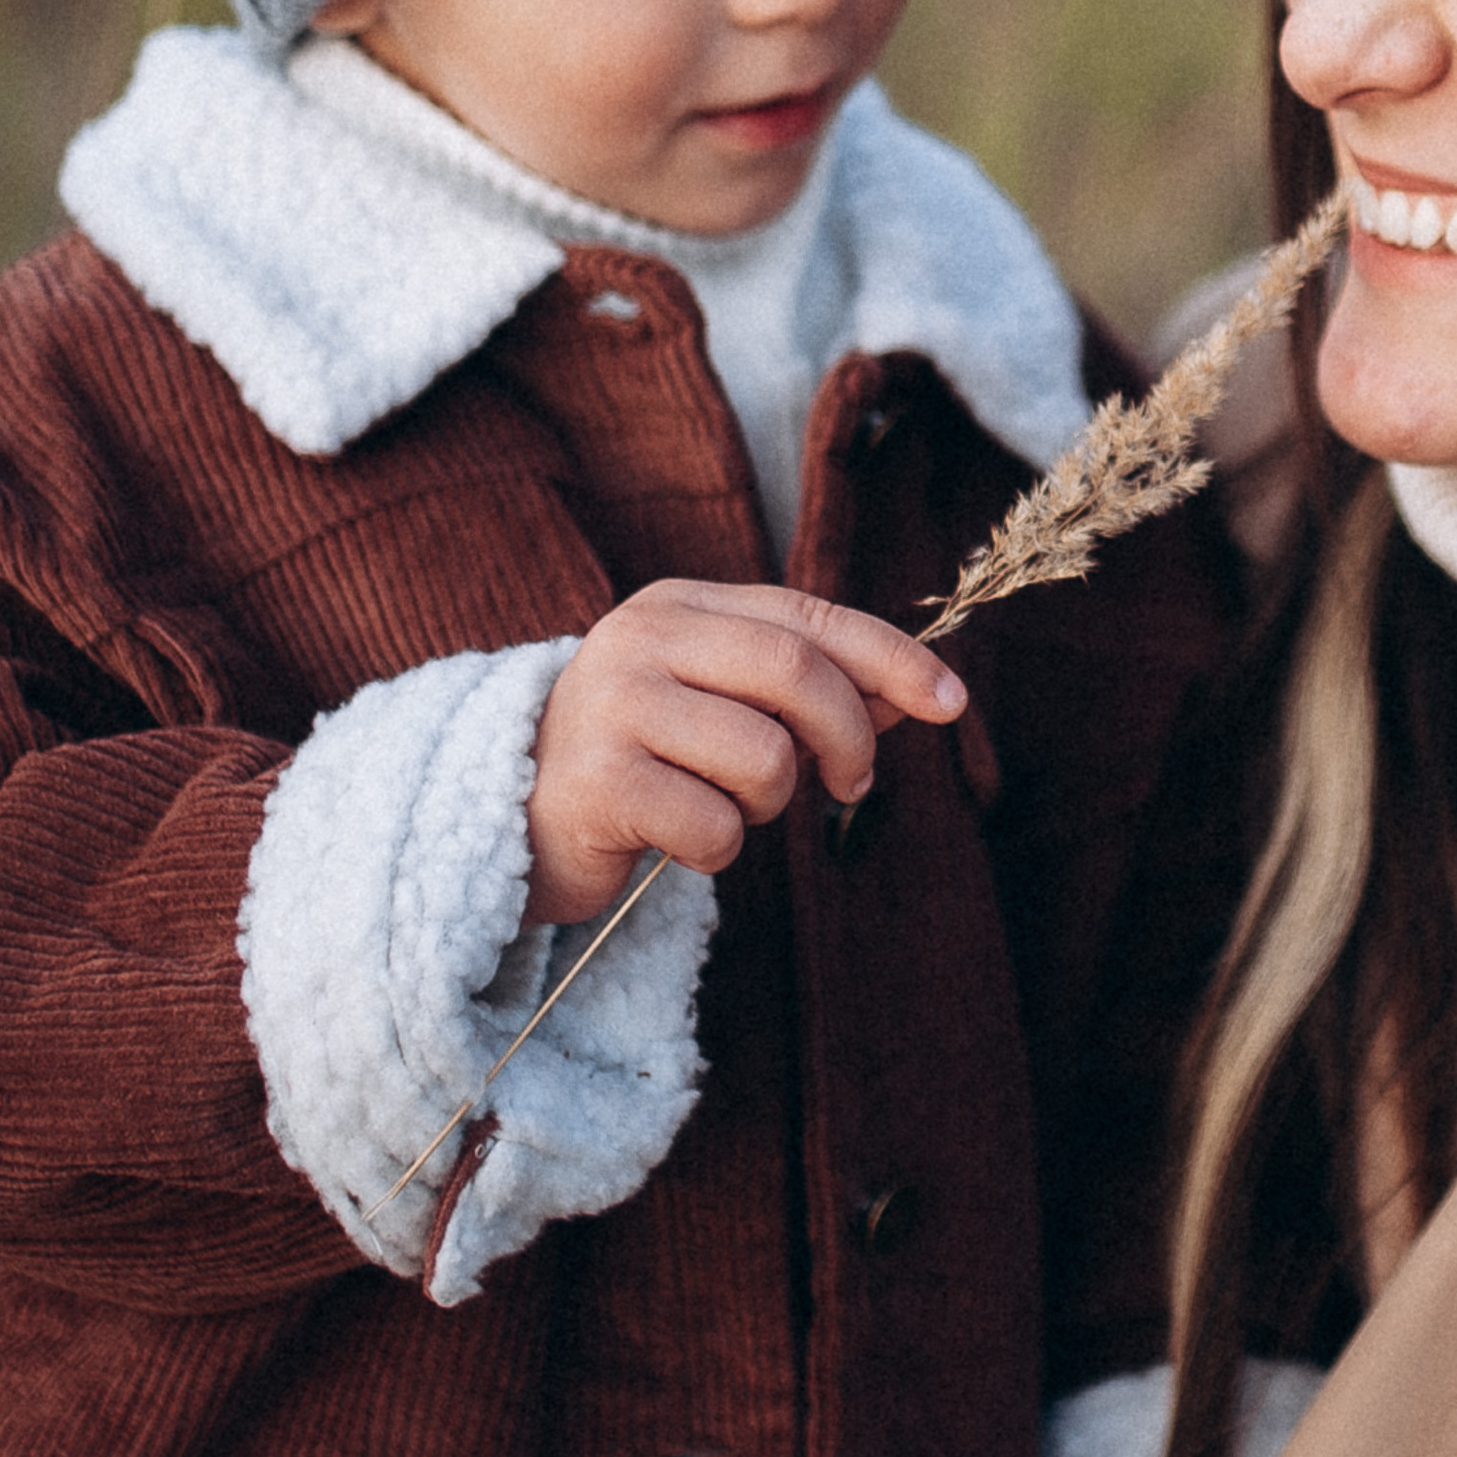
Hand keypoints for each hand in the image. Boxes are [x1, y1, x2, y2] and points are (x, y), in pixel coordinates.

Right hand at [526, 582, 967, 923]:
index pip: (810, 616)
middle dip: (848, 738)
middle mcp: (642, 638)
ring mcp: (614, 705)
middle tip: (850, 785)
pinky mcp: (598, 782)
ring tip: (724, 807)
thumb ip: (806, 692)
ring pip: (764, 757)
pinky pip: (714, 826)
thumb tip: (913, 692)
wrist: (504, 814)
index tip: (951, 701)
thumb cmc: (636, 759)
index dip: (892, 657)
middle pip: (798, 673)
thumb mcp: (720, 706)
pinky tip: (674, 841)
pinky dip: (716, 851)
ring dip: (769, 804)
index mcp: (680, 605)